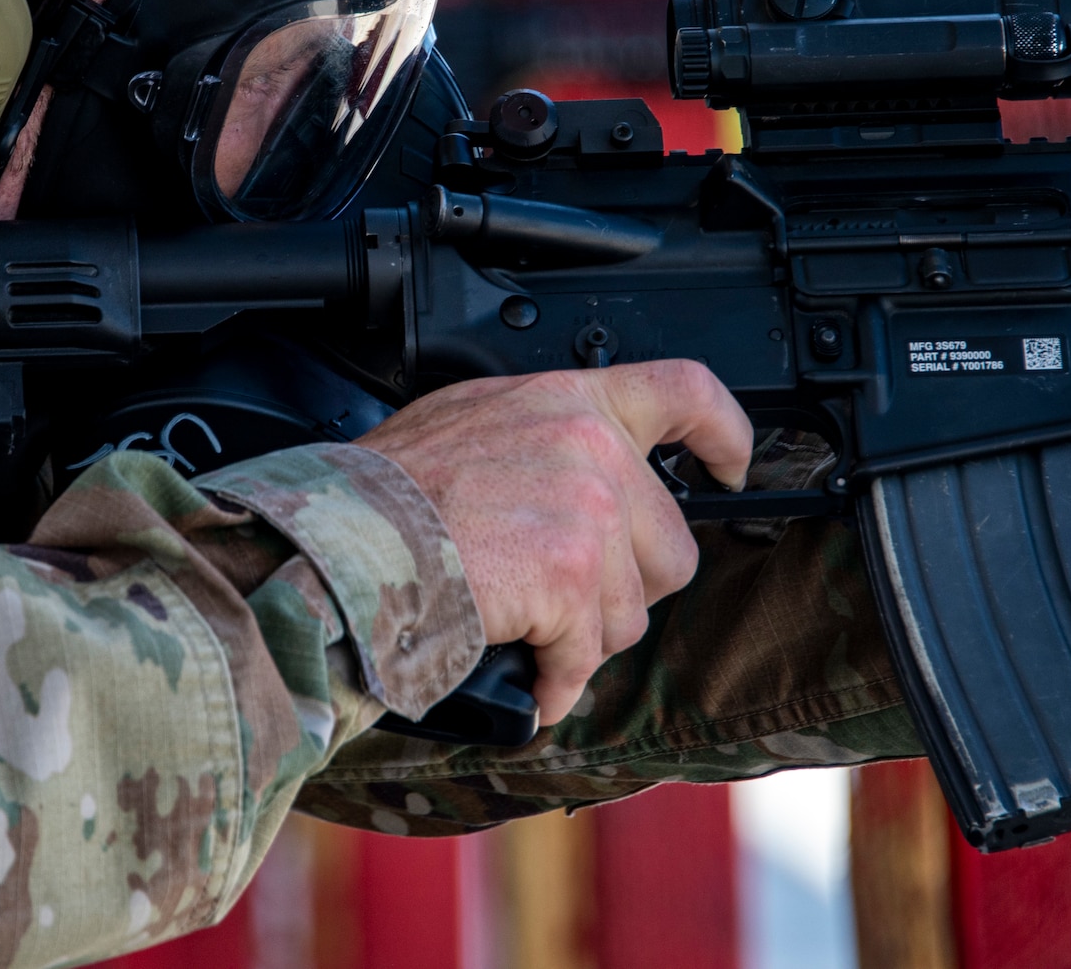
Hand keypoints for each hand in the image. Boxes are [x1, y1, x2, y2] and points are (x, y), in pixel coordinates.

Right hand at [357, 361, 751, 725]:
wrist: (343, 539)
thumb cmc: (382, 493)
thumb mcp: (470, 423)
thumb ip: (542, 439)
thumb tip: (579, 485)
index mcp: (567, 401)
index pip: (684, 392)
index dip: (723, 434)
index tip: (727, 467)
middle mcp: (590, 447)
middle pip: (668, 546)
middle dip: (619, 588)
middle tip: (552, 592)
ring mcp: (589, 512)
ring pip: (629, 614)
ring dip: (577, 636)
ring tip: (513, 620)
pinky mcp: (574, 578)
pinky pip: (588, 657)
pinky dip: (552, 679)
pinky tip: (519, 672)